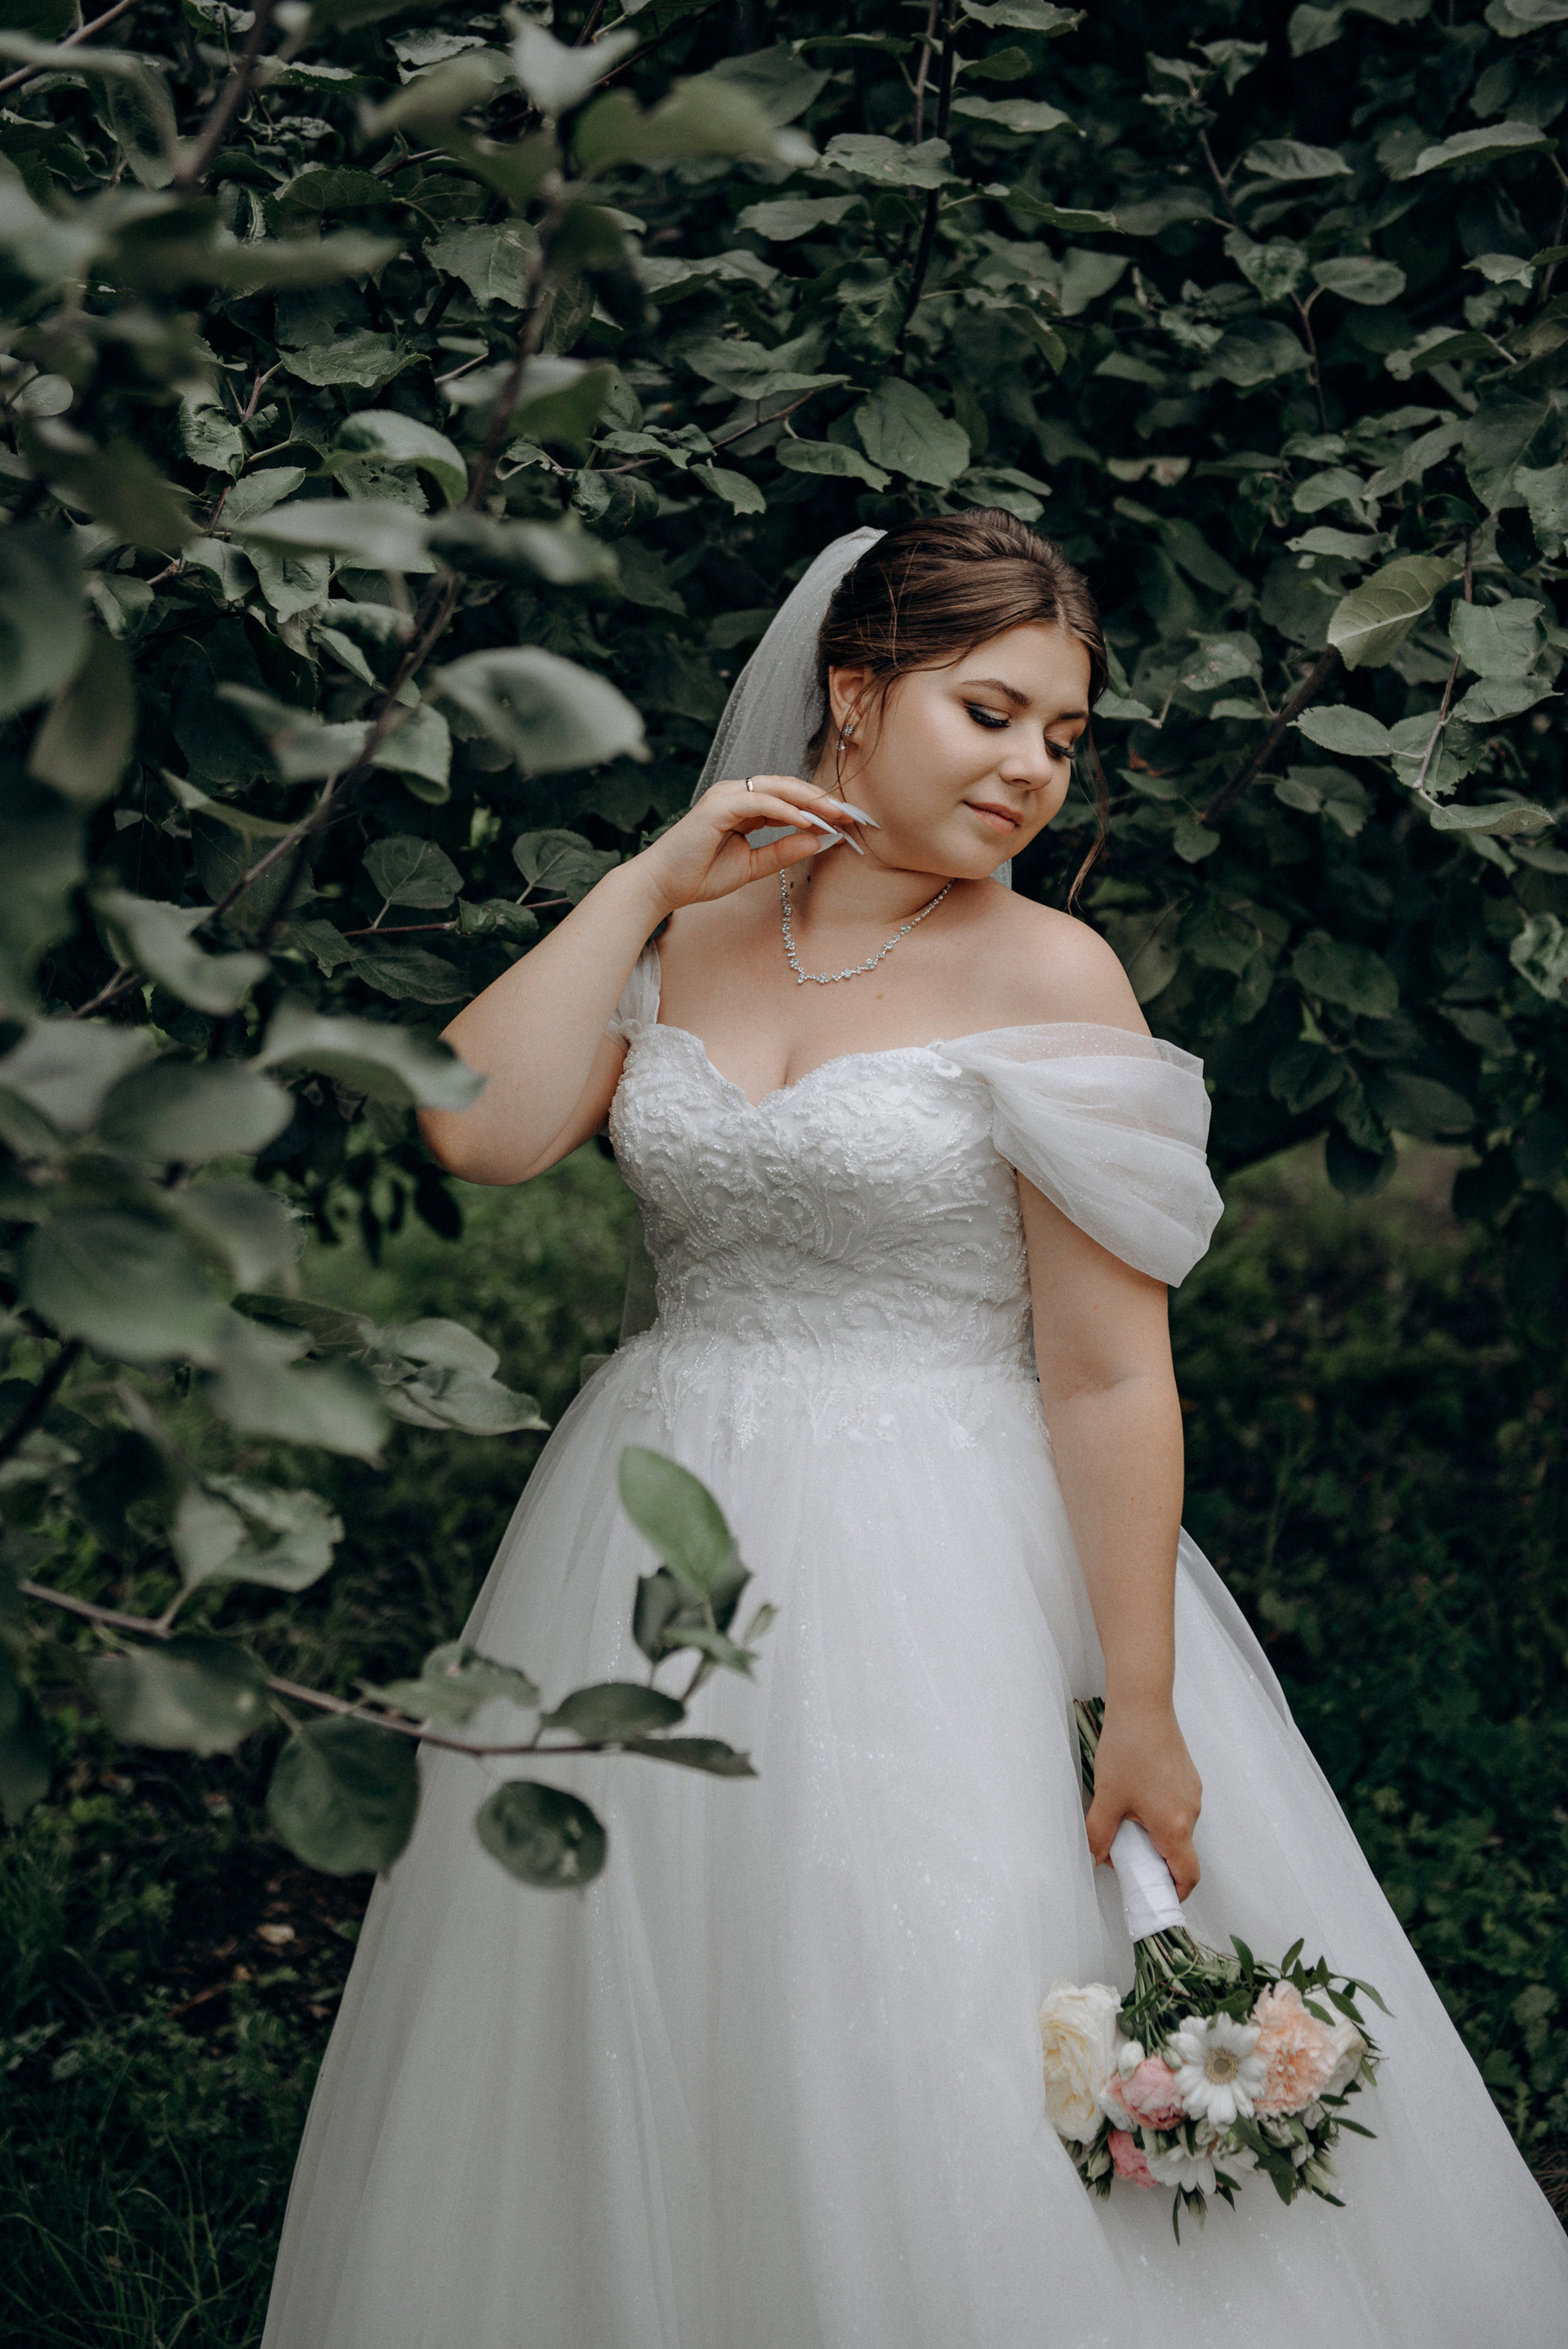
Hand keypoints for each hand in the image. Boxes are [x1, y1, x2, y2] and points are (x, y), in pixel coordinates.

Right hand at [634, 777, 862, 916]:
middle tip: (850, 813)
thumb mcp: (753, 866)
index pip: (788, 799)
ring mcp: (725, 796)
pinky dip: (783, 809)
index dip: (818, 807)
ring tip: (834, 813)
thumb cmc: (700, 875)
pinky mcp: (716, 805)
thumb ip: (783, 851)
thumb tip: (819, 839)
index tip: (846, 820)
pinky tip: (805, 820)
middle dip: (820, 799)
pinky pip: (757, 800)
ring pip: (775, 787)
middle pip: (787, 787)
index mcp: (744, 806)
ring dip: (808, 799)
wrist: (663, 886)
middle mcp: (736, 795)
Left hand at [1084, 1696, 1201, 1902]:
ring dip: (1154, 1834)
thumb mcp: (1107, 1798)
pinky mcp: (1188, 1776)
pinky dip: (1159, 1814)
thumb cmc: (1127, 1750)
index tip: (1154, 1897)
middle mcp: (1191, 1812)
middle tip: (1125, 1856)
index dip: (1173, 1893)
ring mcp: (1192, 1792)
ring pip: (1177, 1828)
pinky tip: (1134, 1796)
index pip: (1186, 1876)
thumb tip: (1096, 1859)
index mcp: (1175, 1826)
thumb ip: (1099, 1835)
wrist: (1143, 1704)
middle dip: (1154, 1861)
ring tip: (1124, 1819)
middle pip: (1179, 1852)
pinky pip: (1177, 1807)